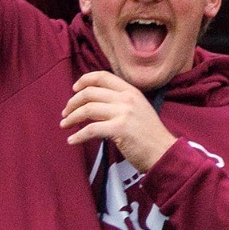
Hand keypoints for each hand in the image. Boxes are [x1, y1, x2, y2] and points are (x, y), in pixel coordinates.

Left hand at [61, 70, 176, 171]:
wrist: (164, 153)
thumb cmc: (149, 135)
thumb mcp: (138, 109)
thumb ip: (121, 102)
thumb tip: (95, 103)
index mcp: (131, 91)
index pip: (102, 76)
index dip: (84, 80)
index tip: (74, 89)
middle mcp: (127, 98)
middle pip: (90, 93)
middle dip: (73, 102)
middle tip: (66, 113)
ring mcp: (124, 113)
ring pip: (88, 109)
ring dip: (72, 117)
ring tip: (64, 125)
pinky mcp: (120, 129)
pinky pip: (91, 129)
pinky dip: (78, 135)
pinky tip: (72, 140)